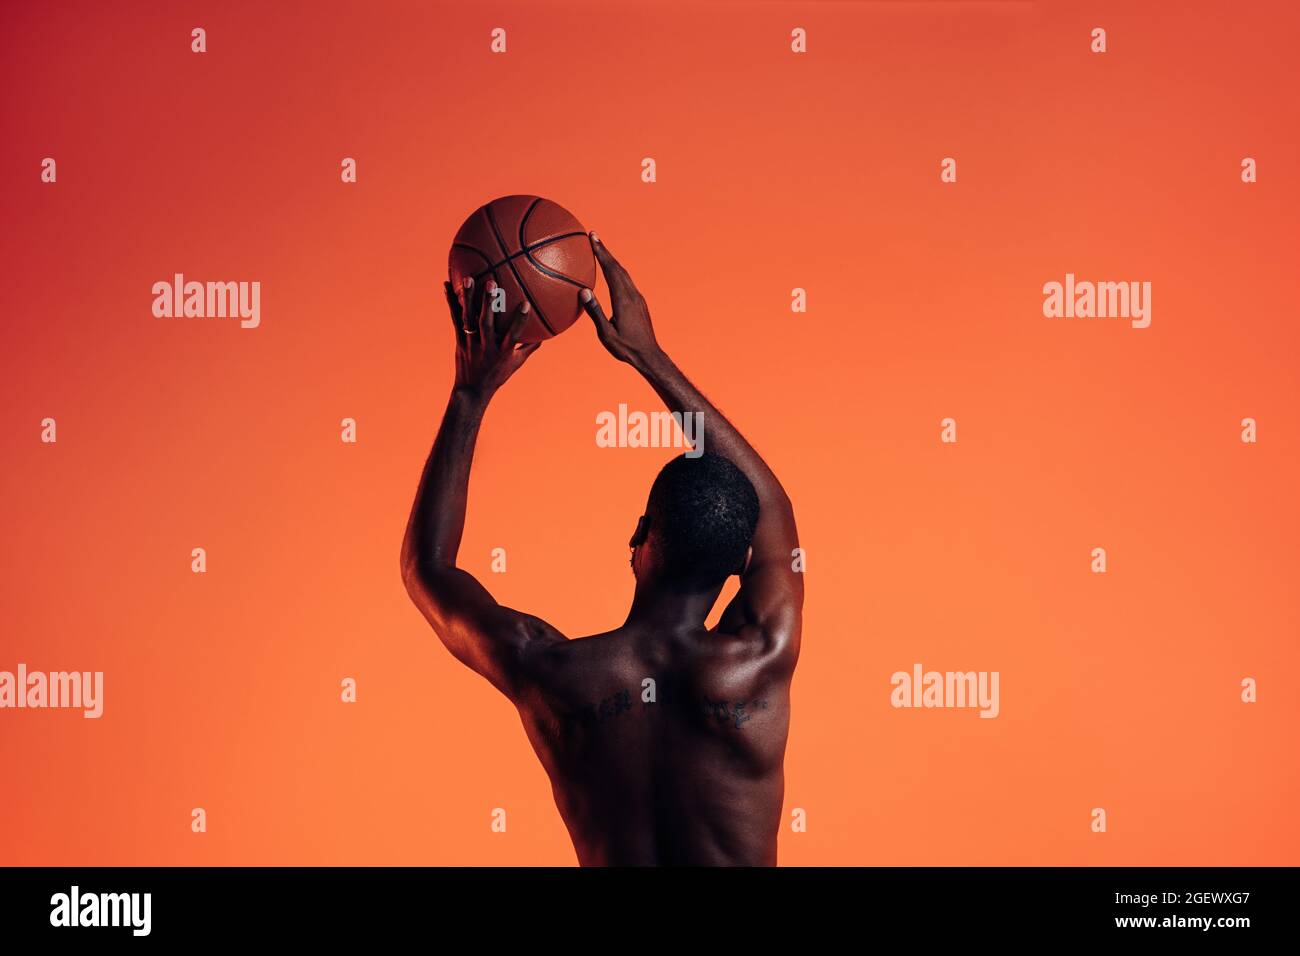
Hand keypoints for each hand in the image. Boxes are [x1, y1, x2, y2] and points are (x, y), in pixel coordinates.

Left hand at [444, 277, 539, 397]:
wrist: (472, 390)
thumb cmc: (497, 375)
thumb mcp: (516, 364)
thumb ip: (529, 347)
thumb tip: (546, 333)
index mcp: (502, 352)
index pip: (513, 335)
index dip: (520, 321)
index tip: (526, 304)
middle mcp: (486, 346)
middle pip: (486, 323)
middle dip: (488, 303)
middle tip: (491, 283)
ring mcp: (471, 342)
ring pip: (469, 318)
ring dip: (469, 298)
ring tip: (469, 278)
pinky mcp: (459, 339)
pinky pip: (455, 318)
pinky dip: (451, 302)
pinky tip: (448, 285)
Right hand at [579, 234, 662, 365]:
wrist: (649, 355)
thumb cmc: (626, 348)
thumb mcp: (606, 333)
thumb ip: (595, 312)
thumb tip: (583, 291)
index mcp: (623, 299)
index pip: (610, 270)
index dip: (601, 252)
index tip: (592, 238)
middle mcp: (632, 294)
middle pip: (617, 267)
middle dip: (605, 251)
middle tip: (593, 236)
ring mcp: (637, 298)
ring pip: (624, 273)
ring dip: (611, 260)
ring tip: (600, 251)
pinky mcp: (639, 303)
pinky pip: (627, 281)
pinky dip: (617, 271)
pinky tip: (612, 273)